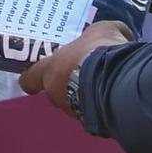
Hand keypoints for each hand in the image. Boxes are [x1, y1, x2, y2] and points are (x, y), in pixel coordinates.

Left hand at [19, 19, 133, 116]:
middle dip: (67, 84)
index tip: (35, 78)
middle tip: (84, 73)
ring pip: (74, 104)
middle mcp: (56, 94)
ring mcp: (73, 111)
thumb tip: (122, 35)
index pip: (30, 80)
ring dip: (85, 96)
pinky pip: (94, 113)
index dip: (32, 79)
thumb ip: (103, 33)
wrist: (119, 81)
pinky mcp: (93, 123)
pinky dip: (101, 106)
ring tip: (104, 85)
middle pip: (55, 92)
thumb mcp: (103, 29)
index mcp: (50, 70)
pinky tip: (115, 96)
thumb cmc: (99, 51)